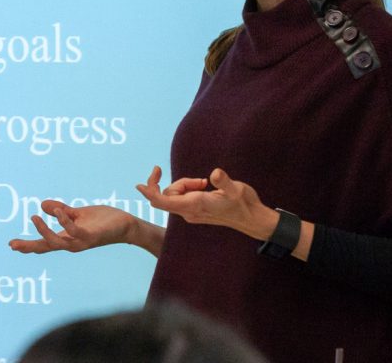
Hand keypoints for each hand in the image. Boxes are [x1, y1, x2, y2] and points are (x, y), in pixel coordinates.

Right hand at [8, 199, 137, 253]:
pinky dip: (64, 222)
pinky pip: (75, 232)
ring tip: (34, 217)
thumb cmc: (102, 221)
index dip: (28, 245)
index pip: (45, 244)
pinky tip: (59, 212)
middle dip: (29, 246)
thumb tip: (42, 204)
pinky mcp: (92, 236)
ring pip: (58, 242)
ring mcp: (82, 242)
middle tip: (13, 244)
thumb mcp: (77, 214)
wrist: (125, 225)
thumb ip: (61, 210)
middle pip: (47, 247)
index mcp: (67, 238)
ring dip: (45, 231)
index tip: (12, 244)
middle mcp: (72, 244)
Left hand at [137, 168, 275, 240]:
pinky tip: (204, 187)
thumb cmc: (244, 203)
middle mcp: (189, 212)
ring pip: (174, 195)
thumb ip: (224, 182)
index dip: (149, 191)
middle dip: (177, 183)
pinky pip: (181, 198)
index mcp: (194, 205)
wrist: (251, 219)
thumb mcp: (236, 189)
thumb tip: (215, 173)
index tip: (140, 183)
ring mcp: (191, 213)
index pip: (162, 201)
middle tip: (200, 181)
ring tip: (205, 184)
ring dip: (185, 185)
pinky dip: (188, 189)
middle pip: (167, 195)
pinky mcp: (195, 211)